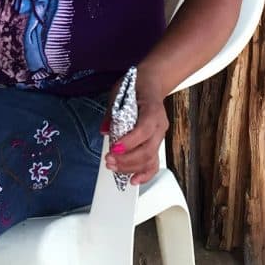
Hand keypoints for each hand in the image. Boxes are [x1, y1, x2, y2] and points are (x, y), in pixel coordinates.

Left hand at [102, 71, 168, 185]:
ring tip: (113, 167)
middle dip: (126, 160)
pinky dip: (145, 174)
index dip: (129, 142)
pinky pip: (154, 162)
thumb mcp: (119, 92)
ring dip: (131, 167)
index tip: (114, 148)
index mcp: (152, 110)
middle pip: (147, 150)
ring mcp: (160, 136)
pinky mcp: (157, 143)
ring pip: (150, 159)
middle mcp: (159, 126)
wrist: (151, 83)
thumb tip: (104, 131)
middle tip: (109, 161)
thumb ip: (112, 112)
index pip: (143, 130)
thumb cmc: (136, 85)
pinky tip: (133, 181)